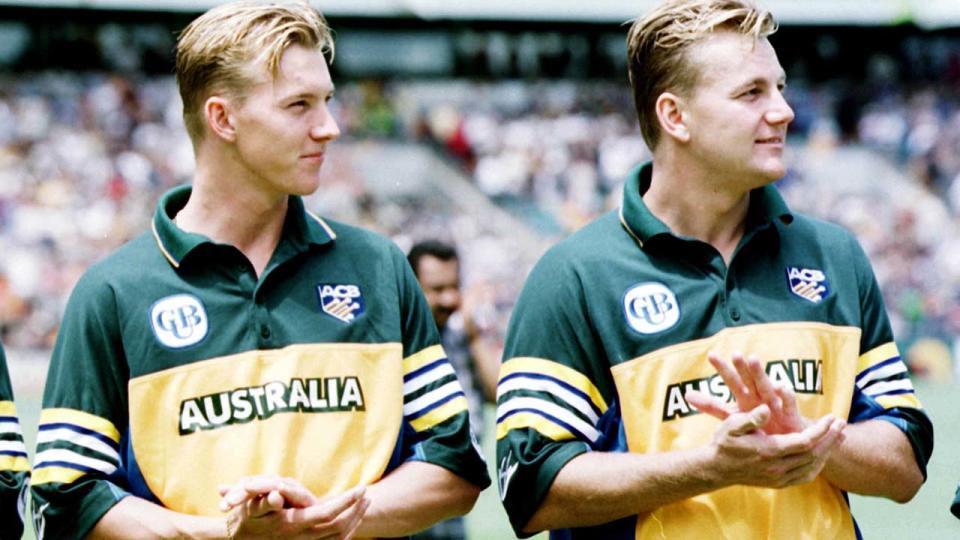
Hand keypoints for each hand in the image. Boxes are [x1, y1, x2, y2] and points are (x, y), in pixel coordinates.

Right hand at [220, 477, 368, 539]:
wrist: (240, 539)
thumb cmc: (245, 520)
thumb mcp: (250, 509)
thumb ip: (264, 501)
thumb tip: (276, 493)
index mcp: (293, 524)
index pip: (327, 513)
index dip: (346, 501)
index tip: (361, 488)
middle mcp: (302, 537)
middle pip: (339, 526)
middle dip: (355, 510)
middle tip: (366, 494)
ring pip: (339, 536)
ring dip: (354, 519)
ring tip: (364, 504)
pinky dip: (347, 531)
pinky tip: (352, 520)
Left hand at [686, 352, 803, 434]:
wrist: (786, 444)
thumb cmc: (758, 426)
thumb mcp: (732, 417)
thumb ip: (712, 406)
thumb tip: (687, 394)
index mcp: (745, 398)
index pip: (732, 381)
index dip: (723, 369)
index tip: (711, 354)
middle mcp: (759, 398)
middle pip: (749, 380)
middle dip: (742, 367)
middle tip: (735, 354)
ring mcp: (774, 405)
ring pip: (766, 387)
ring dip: (760, 374)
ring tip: (753, 360)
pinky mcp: (790, 416)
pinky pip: (788, 404)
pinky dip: (785, 395)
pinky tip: (780, 387)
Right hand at [709, 404, 845, 488]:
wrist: (715, 469)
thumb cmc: (723, 443)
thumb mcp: (731, 425)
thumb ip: (750, 417)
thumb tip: (765, 408)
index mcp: (769, 450)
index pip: (805, 441)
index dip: (821, 430)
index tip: (832, 417)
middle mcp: (777, 467)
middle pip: (813, 454)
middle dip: (830, 439)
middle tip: (842, 424)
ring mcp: (779, 478)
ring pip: (812, 466)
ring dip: (827, 451)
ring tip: (838, 437)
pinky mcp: (778, 483)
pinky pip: (805, 476)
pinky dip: (817, 465)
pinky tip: (822, 455)